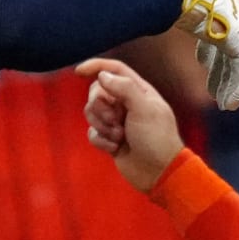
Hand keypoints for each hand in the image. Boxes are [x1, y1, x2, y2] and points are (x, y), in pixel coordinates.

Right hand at [76, 57, 183, 192]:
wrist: (159, 172)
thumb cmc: (157, 138)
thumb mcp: (144, 109)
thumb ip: (124, 88)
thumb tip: (102, 76)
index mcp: (138, 91)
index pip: (114, 70)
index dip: (96, 66)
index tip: (79, 71)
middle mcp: (126, 103)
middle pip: (97, 93)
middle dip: (102, 108)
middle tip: (117, 121)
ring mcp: (116, 122)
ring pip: (92, 113)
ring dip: (102, 126)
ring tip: (120, 137)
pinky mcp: (109, 139)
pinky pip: (92, 133)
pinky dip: (101, 141)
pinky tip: (115, 149)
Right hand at [152, 0, 238, 109]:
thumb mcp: (163, 2)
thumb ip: (160, 11)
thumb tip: (145, 7)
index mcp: (213, 5)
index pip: (214, 34)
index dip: (208, 53)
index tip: (203, 65)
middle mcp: (229, 15)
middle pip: (225, 51)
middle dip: (220, 73)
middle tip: (216, 93)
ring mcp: (236, 27)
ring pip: (235, 63)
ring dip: (228, 84)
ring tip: (224, 104)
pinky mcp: (238, 40)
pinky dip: (236, 87)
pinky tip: (230, 104)